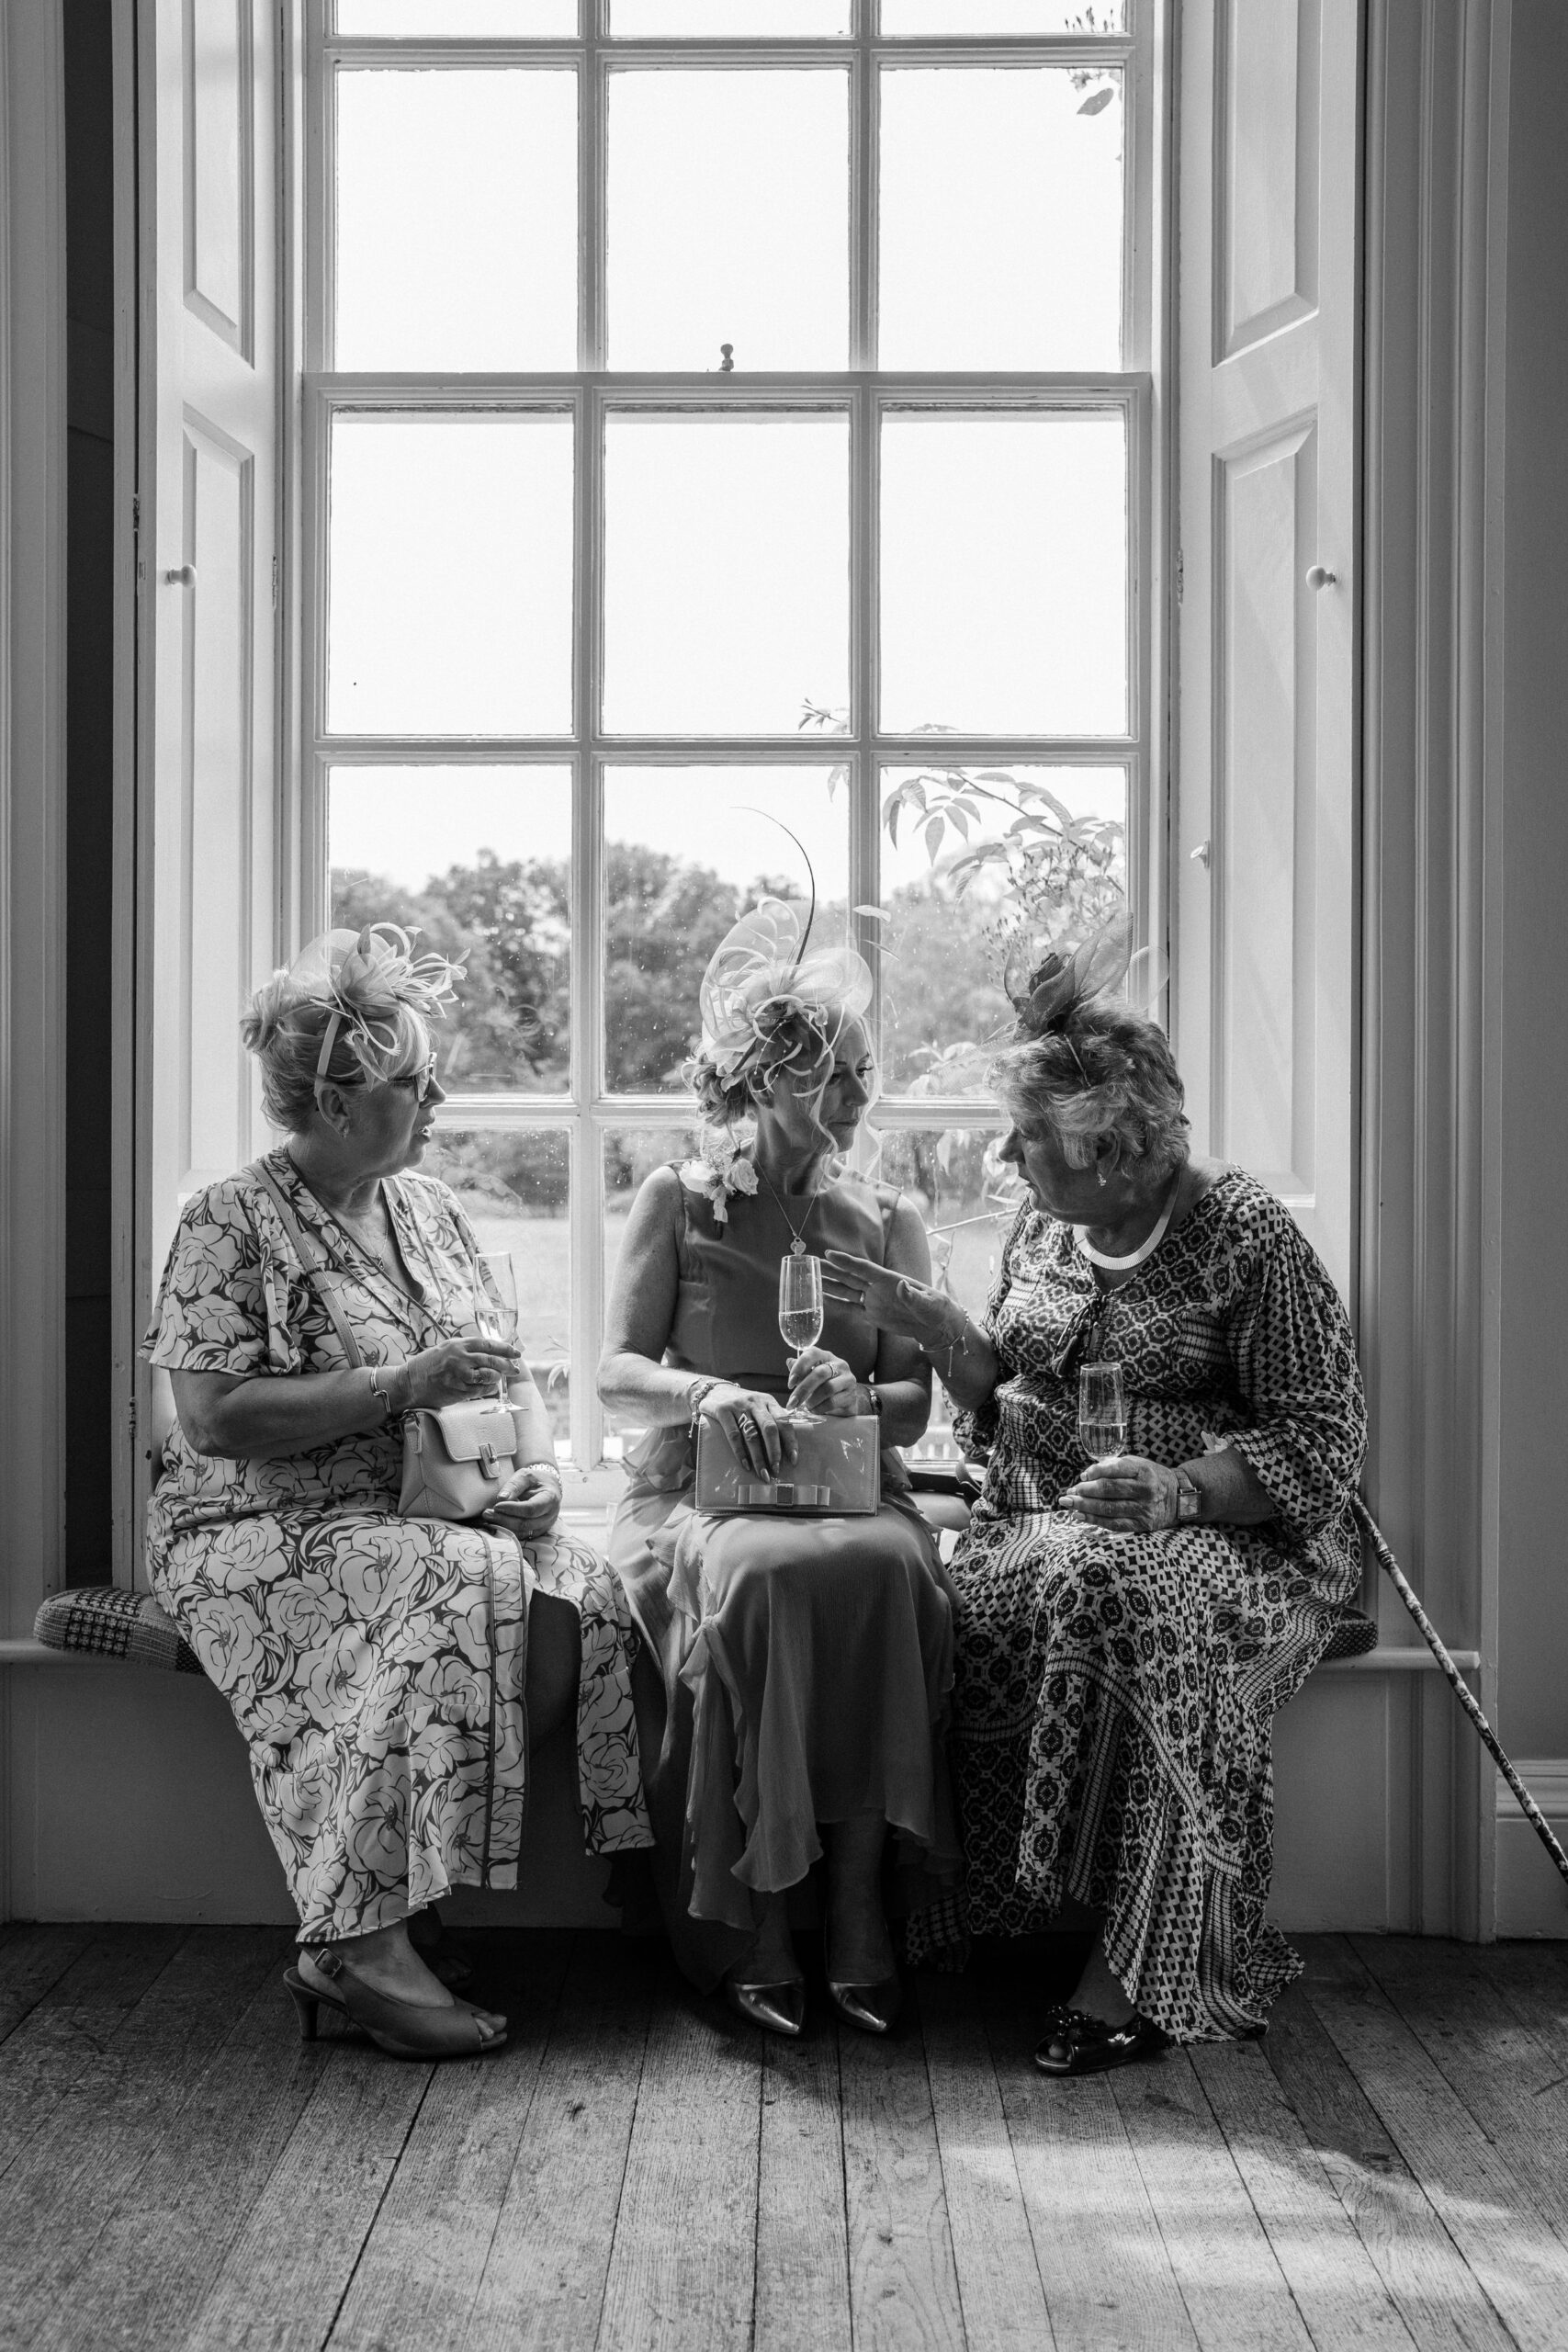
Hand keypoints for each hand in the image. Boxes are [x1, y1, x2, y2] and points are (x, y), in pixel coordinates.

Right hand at [406, 1336, 520, 1410]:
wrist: (409, 1383)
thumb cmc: (428, 1365)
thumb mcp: (446, 1348)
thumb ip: (466, 1348)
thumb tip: (490, 1351)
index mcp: (458, 1345)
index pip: (488, 1344)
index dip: (505, 1348)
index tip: (516, 1352)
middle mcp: (459, 1358)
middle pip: (491, 1360)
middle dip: (507, 1365)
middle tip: (515, 1369)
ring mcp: (459, 1375)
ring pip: (488, 1376)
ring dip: (497, 1378)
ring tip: (498, 1378)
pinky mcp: (458, 1391)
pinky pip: (480, 1391)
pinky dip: (488, 1389)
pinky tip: (489, 1388)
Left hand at [487, 1461, 562, 1538]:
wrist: (548, 1487)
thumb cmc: (535, 1480)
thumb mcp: (526, 1476)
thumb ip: (514, 1485)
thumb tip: (501, 1498)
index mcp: (550, 1499)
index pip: (531, 1509)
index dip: (513, 1509)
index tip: (496, 1506)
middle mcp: (550, 1515)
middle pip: (525, 1524)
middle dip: (504, 1520)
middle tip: (486, 1513)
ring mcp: (545, 1526)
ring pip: (522, 1532)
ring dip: (503, 1527)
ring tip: (488, 1518)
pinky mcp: (537, 1532)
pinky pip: (522, 1536)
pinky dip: (507, 1531)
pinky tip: (495, 1524)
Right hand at [699, 1382, 798, 1478]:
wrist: (714, 1390)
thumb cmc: (742, 1404)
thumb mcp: (760, 1406)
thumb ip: (772, 1420)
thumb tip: (787, 1448)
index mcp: (768, 1401)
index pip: (784, 1422)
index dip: (790, 1441)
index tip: (794, 1460)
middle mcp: (755, 1402)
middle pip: (769, 1428)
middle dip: (775, 1451)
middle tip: (776, 1469)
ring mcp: (738, 1406)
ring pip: (751, 1435)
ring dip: (758, 1457)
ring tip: (762, 1473)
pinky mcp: (723, 1411)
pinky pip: (733, 1435)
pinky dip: (740, 1452)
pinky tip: (746, 1464)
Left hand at [786, 1345, 859, 1417]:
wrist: (845, 1401)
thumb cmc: (825, 1385)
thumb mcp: (811, 1375)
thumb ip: (801, 1370)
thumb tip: (789, 1362)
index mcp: (826, 1356)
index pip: (813, 1354)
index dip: (799, 1367)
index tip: (790, 1383)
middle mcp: (839, 1365)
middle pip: (820, 1373)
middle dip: (803, 1389)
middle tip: (792, 1402)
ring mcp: (848, 1379)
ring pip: (828, 1388)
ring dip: (812, 1400)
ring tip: (806, 1406)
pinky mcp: (851, 1395)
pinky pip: (833, 1402)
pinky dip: (820, 1408)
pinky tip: (814, 1410)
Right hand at [822, 1250, 957, 1352]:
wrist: (937, 1326)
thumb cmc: (937, 1310)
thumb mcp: (929, 1304)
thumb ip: (914, 1296)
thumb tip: (902, 1286)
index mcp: (890, 1280)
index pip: (864, 1268)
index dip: (846, 1261)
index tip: (829, 1253)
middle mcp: (878, 1289)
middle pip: (850, 1277)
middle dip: (831, 1270)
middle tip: (812, 1263)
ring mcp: (874, 1301)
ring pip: (847, 1291)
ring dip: (830, 1285)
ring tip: (812, 1278)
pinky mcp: (873, 1316)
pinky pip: (851, 1309)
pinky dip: (836, 1304)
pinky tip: (823, 1300)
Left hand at [1057, 1454, 1178, 1535]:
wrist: (1179, 1499)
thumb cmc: (1151, 1478)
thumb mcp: (1138, 1464)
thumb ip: (1113, 1466)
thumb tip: (1086, 1475)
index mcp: (1143, 1470)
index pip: (1115, 1469)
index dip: (1095, 1472)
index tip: (1082, 1476)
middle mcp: (1144, 1489)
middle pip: (1109, 1490)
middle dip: (1084, 1491)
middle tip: (1068, 1492)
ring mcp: (1143, 1509)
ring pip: (1109, 1508)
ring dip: (1084, 1506)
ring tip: (1068, 1503)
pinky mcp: (1142, 1525)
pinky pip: (1114, 1524)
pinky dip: (1094, 1520)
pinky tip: (1079, 1516)